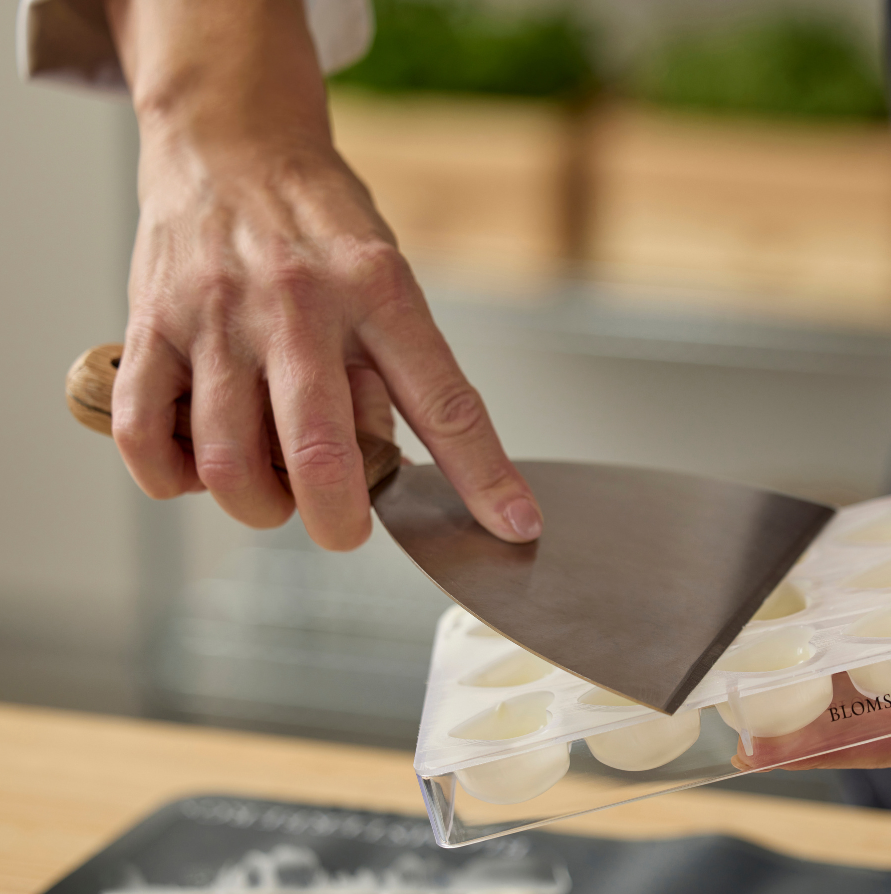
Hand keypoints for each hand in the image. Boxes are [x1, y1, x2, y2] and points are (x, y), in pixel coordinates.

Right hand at [103, 0, 542, 550]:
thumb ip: (393, 370)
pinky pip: (144, 436)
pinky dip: (171, 478)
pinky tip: (199, 467)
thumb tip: (391, 471)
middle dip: (339, 524)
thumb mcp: (386, 276)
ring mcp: (218, 317)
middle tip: (343, 526)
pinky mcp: (151, 325)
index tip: (513, 527)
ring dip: (259, 506)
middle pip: (323, 457)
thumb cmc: (318, 222)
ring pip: (230, 465)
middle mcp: (299, 305)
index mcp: (379, 292)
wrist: (230, 137)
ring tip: (273, 488)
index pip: (445, 404)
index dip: (484, 478)